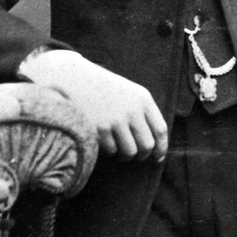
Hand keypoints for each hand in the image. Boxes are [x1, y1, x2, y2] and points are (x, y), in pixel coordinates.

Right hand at [18, 49, 168, 161]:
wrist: (75, 78)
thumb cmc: (104, 89)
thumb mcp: (129, 93)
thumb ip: (143, 115)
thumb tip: (155, 149)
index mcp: (143, 99)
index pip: (160, 130)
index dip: (161, 148)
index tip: (158, 157)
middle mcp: (132, 110)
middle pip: (147, 146)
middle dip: (142, 155)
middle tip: (136, 156)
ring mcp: (115, 120)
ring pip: (129, 152)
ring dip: (124, 155)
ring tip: (118, 147)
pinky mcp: (99, 129)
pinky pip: (111, 151)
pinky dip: (109, 149)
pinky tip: (103, 138)